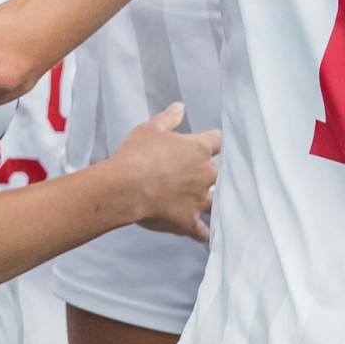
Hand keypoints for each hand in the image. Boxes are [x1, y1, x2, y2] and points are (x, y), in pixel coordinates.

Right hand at [104, 103, 219, 240]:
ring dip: (212, 203)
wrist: (126, 187)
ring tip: (211, 206)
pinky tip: (209, 236)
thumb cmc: (137, 154)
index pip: (217, 141)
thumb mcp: (150, 129)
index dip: (213, 141)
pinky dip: (205, 233)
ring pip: (215, 203)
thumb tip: (180, 106)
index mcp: (198, 149)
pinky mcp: (188, 221)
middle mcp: (204, 175)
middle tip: (199, 175)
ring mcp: (198, 200)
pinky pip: (203, 231)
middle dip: (209, 174)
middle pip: (218, 173)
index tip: (212, 142)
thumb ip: (169, 118)